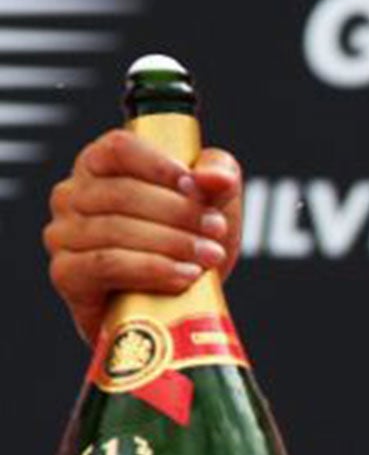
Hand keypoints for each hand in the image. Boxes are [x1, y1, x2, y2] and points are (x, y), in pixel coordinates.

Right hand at [44, 129, 243, 347]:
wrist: (176, 306)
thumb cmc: (187, 243)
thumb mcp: (214, 204)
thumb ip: (220, 177)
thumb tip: (216, 177)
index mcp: (101, 165)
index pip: (119, 148)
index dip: (159, 165)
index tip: (197, 188)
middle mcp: (73, 195)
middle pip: (122, 192)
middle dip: (178, 212)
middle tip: (215, 231)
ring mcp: (63, 234)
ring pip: (116, 229)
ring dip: (171, 243)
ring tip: (209, 256)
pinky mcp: (66, 273)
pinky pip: (106, 264)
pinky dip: (151, 269)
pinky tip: (184, 276)